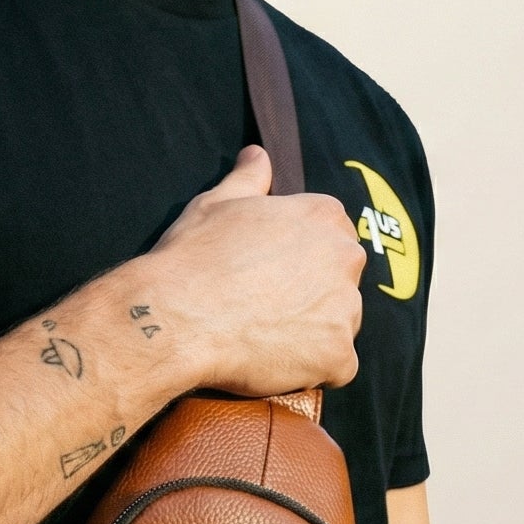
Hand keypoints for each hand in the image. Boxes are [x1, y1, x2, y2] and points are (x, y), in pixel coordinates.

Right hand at [136, 144, 365, 394]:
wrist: (177, 317)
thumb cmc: (194, 256)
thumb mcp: (216, 203)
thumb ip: (249, 178)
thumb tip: (259, 154)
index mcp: (323, 216)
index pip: (330, 236)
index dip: (298, 258)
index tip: (269, 272)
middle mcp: (345, 258)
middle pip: (340, 280)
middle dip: (312, 293)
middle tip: (265, 306)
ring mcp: (346, 310)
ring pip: (340, 323)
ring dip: (314, 332)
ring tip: (266, 336)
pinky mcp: (338, 355)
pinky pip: (338, 366)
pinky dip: (313, 369)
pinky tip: (275, 361)